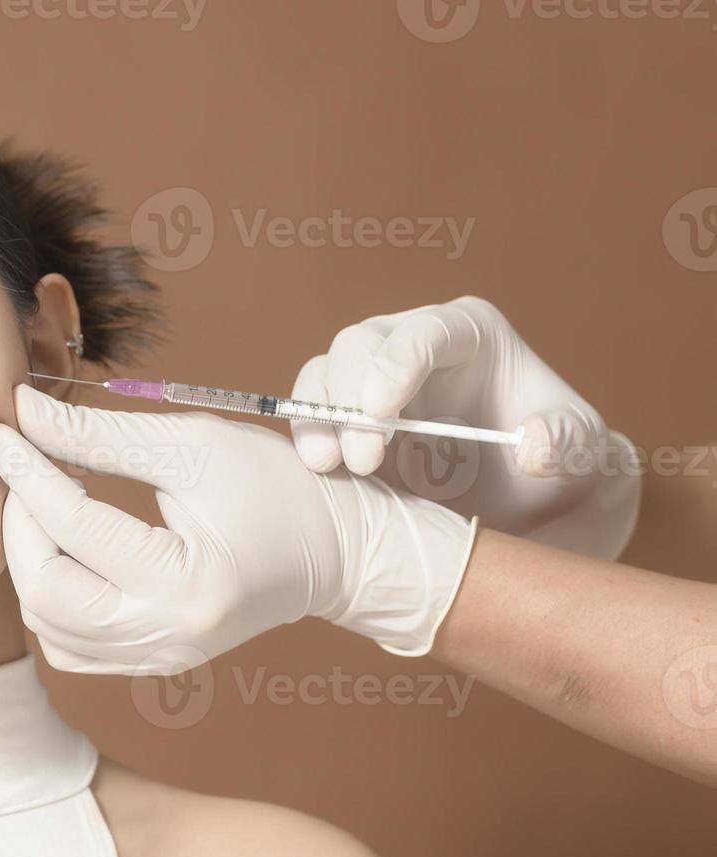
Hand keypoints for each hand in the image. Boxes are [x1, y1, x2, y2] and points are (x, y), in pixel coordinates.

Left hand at [0, 385, 477, 674]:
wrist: (337, 551)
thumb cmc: (278, 487)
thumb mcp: (193, 446)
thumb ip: (100, 435)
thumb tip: (24, 413)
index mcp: (186, 583)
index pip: (75, 527)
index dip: (27, 472)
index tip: (5, 428)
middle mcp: (167, 636)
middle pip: (45, 591)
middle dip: (18, 523)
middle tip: (19, 467)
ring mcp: (158, 658)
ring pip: (47, 625)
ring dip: (28, 559)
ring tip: (41, 501)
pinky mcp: (150, 661)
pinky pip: (70, 643)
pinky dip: (50, 595)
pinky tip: (63, 546)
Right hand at [291, 295, 639, 559]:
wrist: (526, 492)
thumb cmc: (553, 453)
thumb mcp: (579, 446)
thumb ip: (567, 441)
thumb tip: (533, 447)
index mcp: (468, 331)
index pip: (423, 332)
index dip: (395, 366)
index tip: (381, 414)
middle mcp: (410, 342)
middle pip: (359, 345)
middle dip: (352, 398)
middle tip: (364, 459)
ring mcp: (371, 378)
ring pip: (323, 374)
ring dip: (318, 417)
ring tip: (328, 465)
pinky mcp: (347, 418)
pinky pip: (311, 413)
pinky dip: (310, 438)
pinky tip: (321, 470)